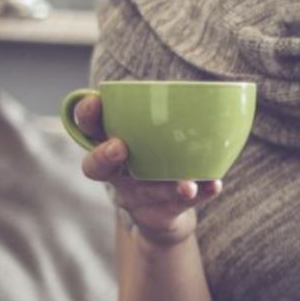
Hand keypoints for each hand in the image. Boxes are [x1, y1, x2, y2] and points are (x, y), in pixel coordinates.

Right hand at [72, 94, 223, 246]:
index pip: (88, 128)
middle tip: (119, 147)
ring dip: (166, 186)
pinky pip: (177, 205)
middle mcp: (115, 172)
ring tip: (186, 185)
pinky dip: (199, 193)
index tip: (95, 101)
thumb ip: (162, 113)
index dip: (86, 115)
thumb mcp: (152, 133)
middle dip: (104, 156)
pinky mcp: (157, 213)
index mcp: (109, 144)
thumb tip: (205, 86)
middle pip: (96, 167)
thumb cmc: (156, 157)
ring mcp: (133, 195)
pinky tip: (213, 185)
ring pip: (144, 191)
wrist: (165, 209)